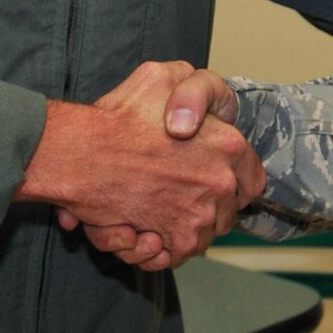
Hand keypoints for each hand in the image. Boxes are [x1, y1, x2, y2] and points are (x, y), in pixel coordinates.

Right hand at [18, 62, 262, 266]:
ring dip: (174, 229)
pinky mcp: (176, 240)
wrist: (80, 153)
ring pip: (200, 234)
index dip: (232, 181)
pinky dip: (155, 251)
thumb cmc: (118, 115)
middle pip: (227, 210)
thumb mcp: (163, 76)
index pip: (252, 177)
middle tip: (171, 197)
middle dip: (202, 208)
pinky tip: (133, 231)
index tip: (209, 181)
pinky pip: (176, 256)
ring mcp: (202, 215)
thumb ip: (193, 89)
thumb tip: (197, 118)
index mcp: (228, 144)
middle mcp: (221, 181)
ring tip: (143, 214)